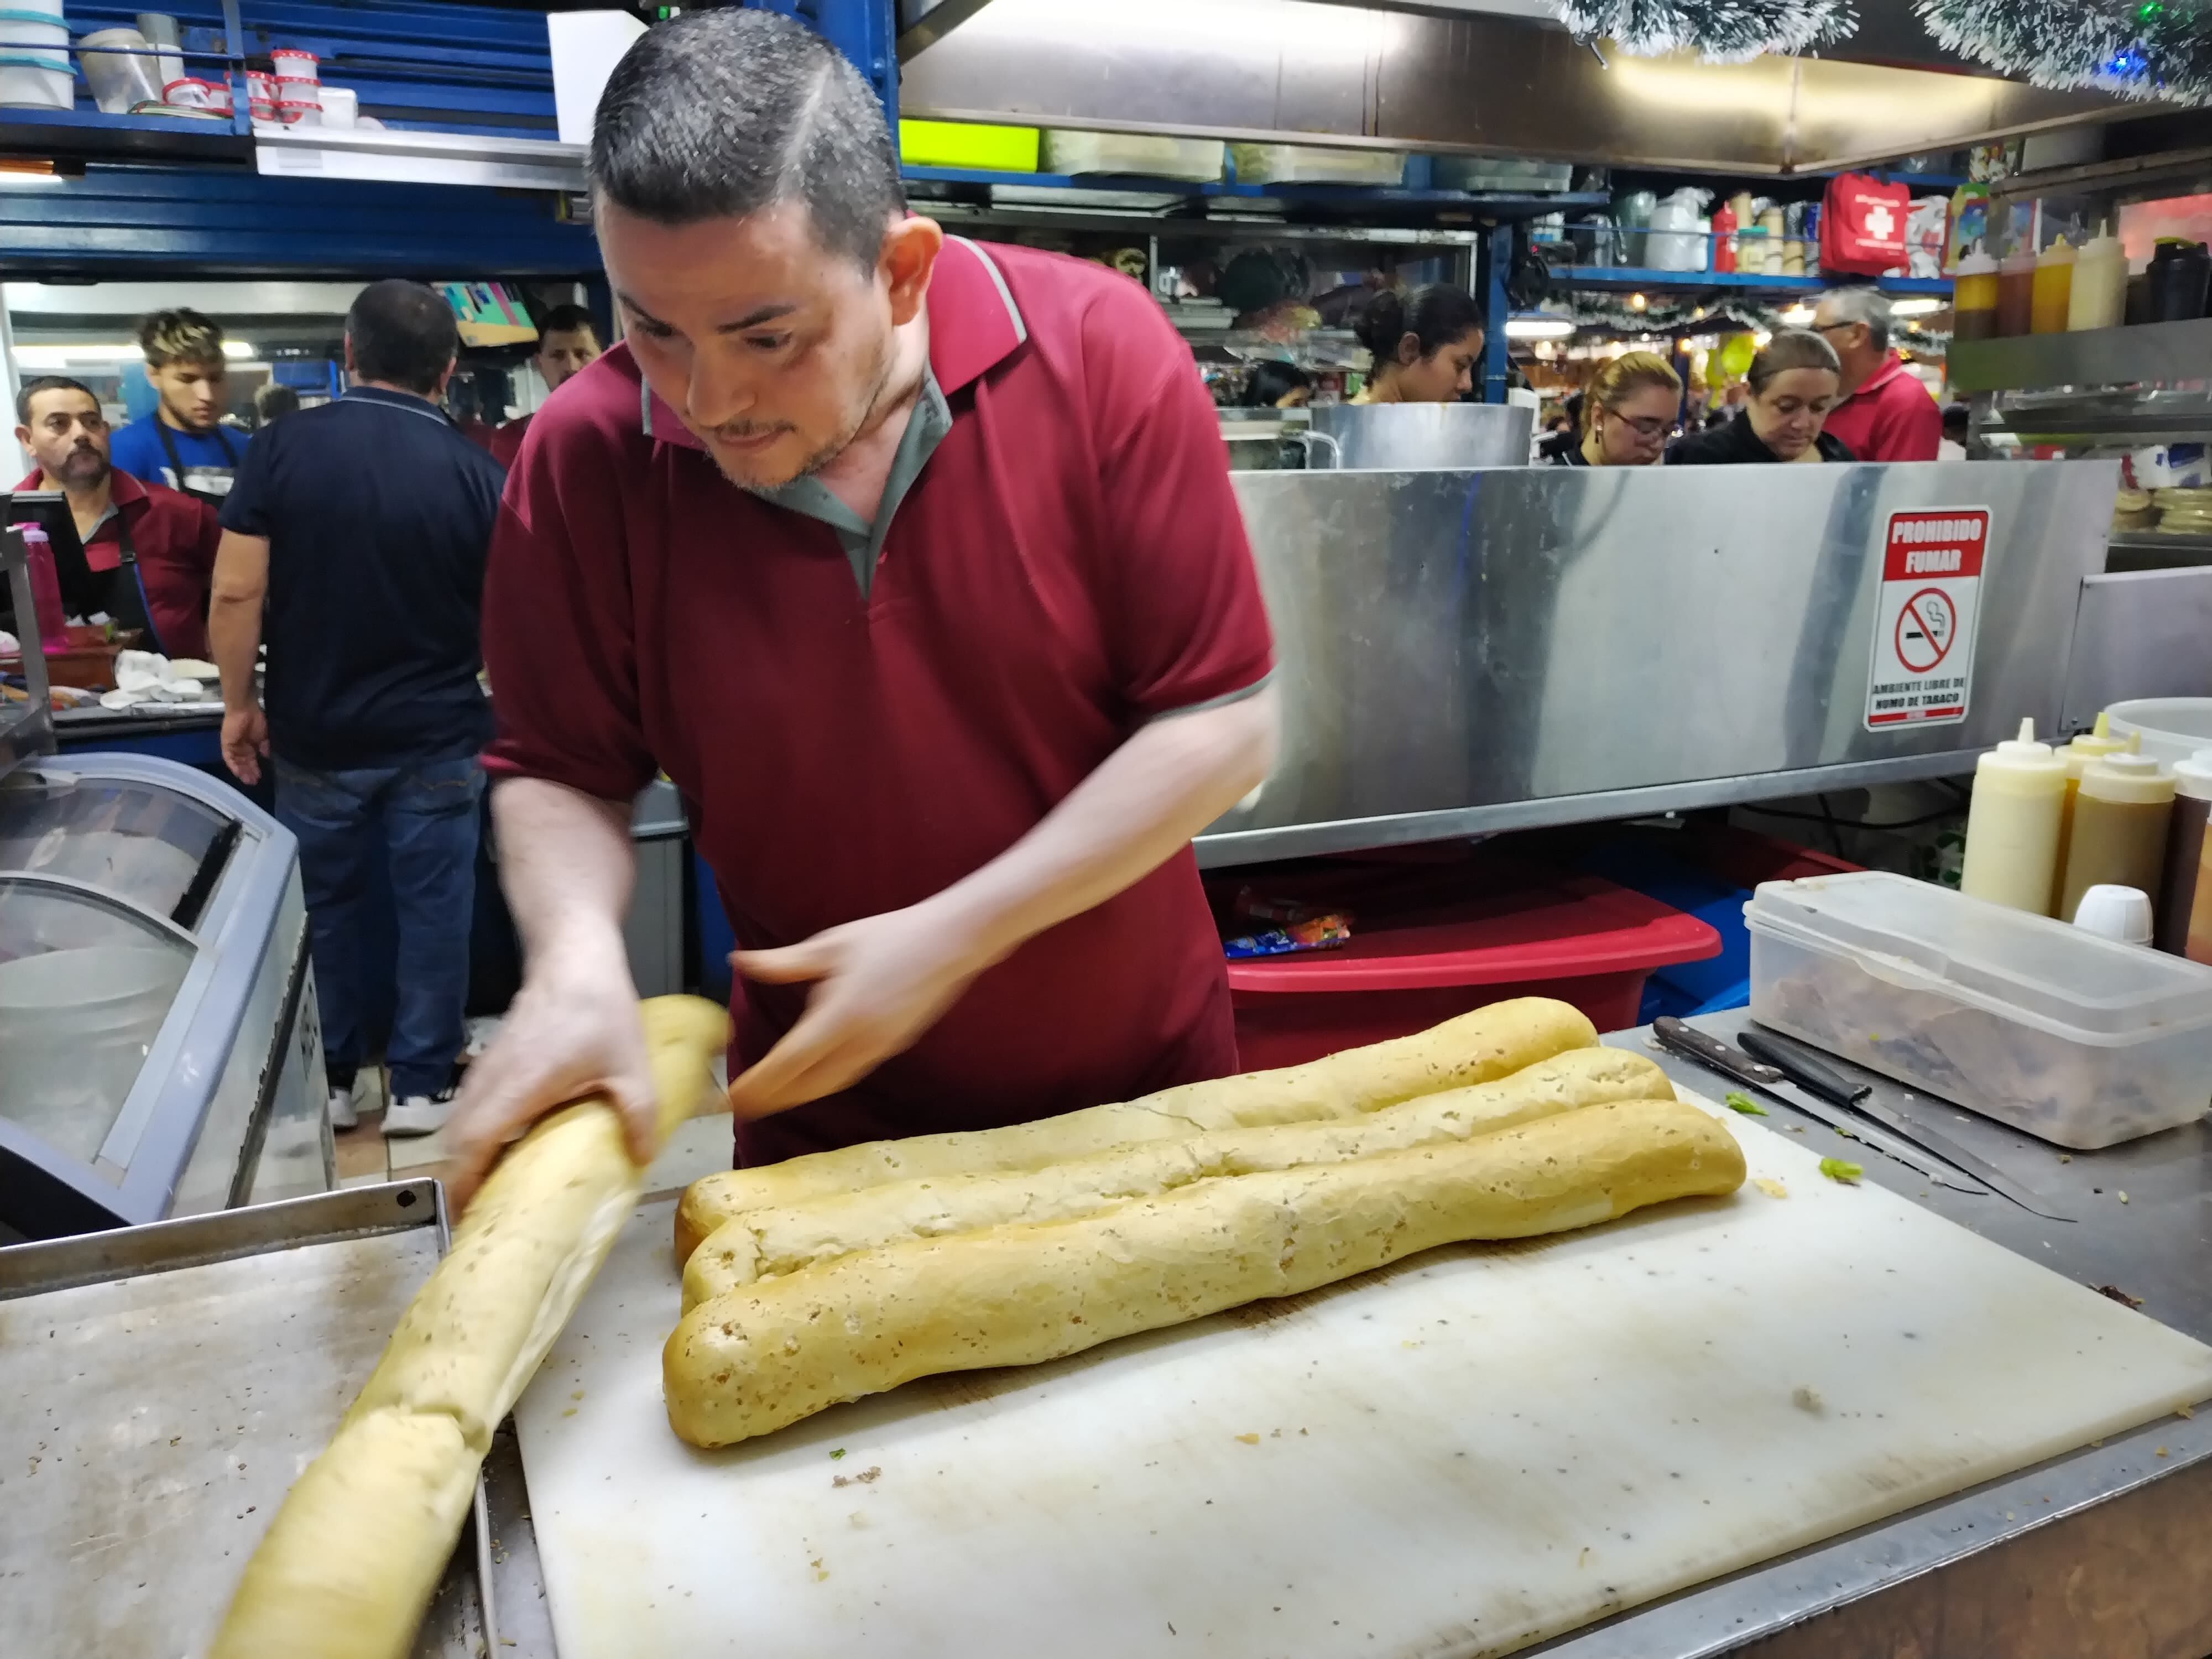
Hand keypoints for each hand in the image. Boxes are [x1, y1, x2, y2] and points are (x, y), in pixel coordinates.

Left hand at [221, 703, 268, 785]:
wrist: (245, 709)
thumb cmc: (256, 720)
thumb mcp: (264, 736)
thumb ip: (265, 747)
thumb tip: (266, 756)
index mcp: (250, 744)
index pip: (252, 759)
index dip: (255, 768)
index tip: (260, 777)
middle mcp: (241, 747)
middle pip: (244, 763)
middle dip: (249, 773)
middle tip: (254, 782)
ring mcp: (233, 746)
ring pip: (237, 762)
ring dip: (242, 772)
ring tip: (249, 780)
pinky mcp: (226, 744)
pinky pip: (229, 758)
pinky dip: (234, 766)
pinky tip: (239, 773)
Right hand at [441, 944, 655, 1210]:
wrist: (573, 958)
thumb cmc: (600, 1010)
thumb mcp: (631, 1066)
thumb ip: (638, 1115)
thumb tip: (642, 1159)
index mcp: (518, 1088)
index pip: (473, 1145)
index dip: (467, 1183)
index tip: (476, 1215)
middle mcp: (490, 1081)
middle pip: (456, 1142)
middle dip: (465, 1179)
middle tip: (491, 1212)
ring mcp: (484, 1069)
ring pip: (459, 1124)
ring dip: (470, 1157)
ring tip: (497, 1187)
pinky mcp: (489, 1062)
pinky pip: (469, 1107)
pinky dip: (476, 1133)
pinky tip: (507, 1146)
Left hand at [727, 903, 989, 1118]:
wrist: (949, 943)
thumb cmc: (889, 937)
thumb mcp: (831, 945)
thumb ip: (784, 963)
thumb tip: (738, 961)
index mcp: (841, 1014)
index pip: (790, 1061)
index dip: (759, 1083)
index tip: (732, 1097)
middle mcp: (861, 1040)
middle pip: (808, 1084)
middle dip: (772, 1099)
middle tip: (740, 1108)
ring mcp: (879, 1048)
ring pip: (830, 1084)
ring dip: (796, 1097)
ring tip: (767, 1102)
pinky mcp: (892, 1047)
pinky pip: (848, 1074)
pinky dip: (821, 1085)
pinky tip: (807, 1082)